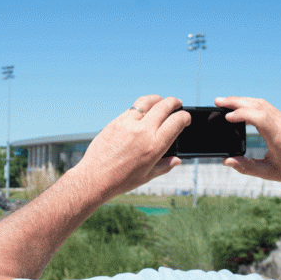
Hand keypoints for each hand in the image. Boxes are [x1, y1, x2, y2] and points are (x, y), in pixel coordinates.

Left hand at [71, 95, 190, 197]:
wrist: (95, 177)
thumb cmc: (121, 180)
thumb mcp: (147, 176)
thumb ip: (165, 166)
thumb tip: (177, 160)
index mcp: (155, 145)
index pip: (177, 121)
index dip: (185, 117)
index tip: (186, 118)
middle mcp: (143, 131)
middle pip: (165, 105)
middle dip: (175, 103)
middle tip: (177, 104)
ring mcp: (128, 124)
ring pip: (147, 101)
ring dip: (157, 99)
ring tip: (160, 103)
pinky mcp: (115, 121)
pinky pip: (132, 109)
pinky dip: (140, 108)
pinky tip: (142, 113)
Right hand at [215, 97, 280, 183]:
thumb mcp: (268, 173)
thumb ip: (246, 167)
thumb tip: (227, 161)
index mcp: (280, 138)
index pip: (260, 117)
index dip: (242, 114)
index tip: (227, 117)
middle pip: (259, 105)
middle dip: (237, 101)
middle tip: (218, 101)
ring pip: (262, 103)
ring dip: (242, 100)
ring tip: (225, 102)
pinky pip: (266, 107)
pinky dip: (250, 105)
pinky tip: (239, 108)